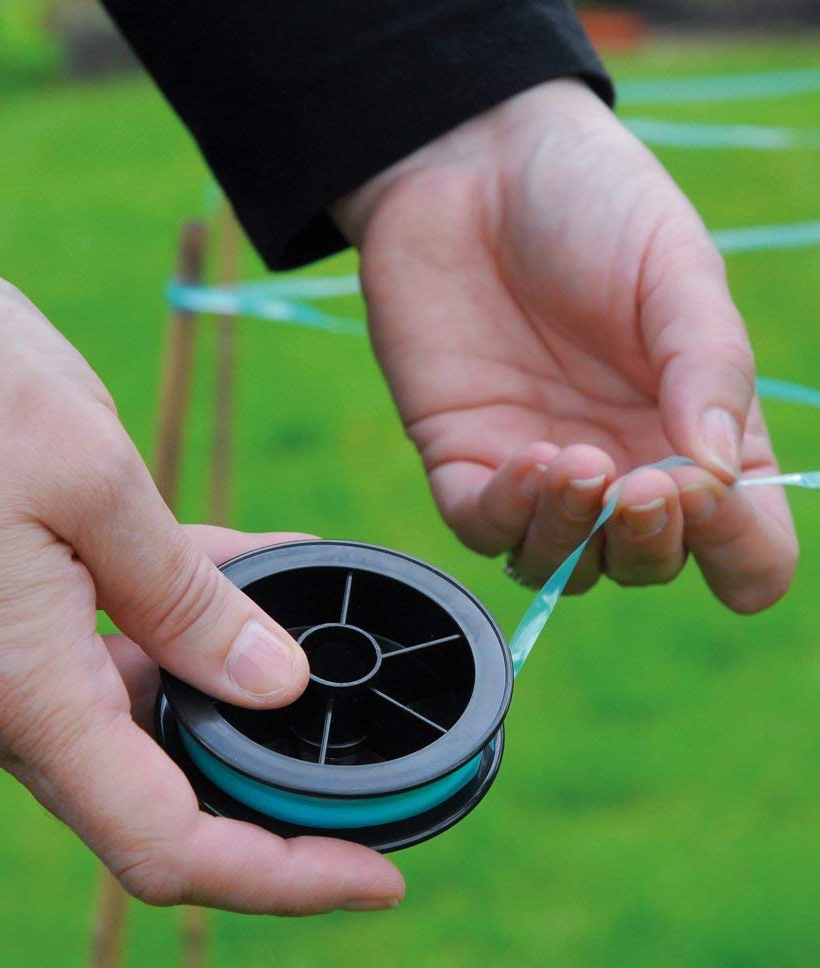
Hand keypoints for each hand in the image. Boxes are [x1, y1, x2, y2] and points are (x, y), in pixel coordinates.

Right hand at [0, 227, 402, 913]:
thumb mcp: (97, 485)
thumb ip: (188, 599)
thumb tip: (273, 685)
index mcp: (20, 687)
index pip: (165, 842)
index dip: (281, 875)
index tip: (375, 878)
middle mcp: (4, 699)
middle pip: (162, 795)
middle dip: (271, 792)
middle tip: (365, 770)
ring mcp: (0, 659)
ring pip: (147, 711)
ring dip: (235, 686)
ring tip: (320, 627)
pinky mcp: (7, 614)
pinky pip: (118, 645)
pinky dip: (191, 621)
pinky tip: (260, 572)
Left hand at [334, 80, 797, 612]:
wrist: (470, 166)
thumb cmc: (591, 204)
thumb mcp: (675, 269)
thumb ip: (709, 368)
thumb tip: (721, 476)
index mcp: (696, 430)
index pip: (742, 542)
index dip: (739, 550)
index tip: (710, 496)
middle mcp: (622, 463)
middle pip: (645, 563)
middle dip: (651, 545)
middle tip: (645, 486)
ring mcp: (539, 468)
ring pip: (562, 565)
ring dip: (576, 539)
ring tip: (580, 464)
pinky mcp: (463, 457)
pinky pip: (484, 530)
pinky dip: (510, 517)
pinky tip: (531, 459)